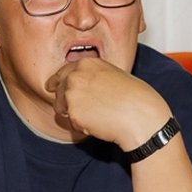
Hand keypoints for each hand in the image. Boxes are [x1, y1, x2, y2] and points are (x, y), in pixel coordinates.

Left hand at [44, 58, 170, 150]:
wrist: (140, 115)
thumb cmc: (135, 98)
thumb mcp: (113, 75)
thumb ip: (93, 77)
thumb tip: (83, 86)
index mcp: (86, 63)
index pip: (63, 72)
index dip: (57, 81)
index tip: (51, 86)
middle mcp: (75, 75)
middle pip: (58, 91)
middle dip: (66, 101)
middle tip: (86, 110)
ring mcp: (72, 94)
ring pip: (62, 108)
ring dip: (74, 115)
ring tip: (98, 115)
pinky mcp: (73, 113)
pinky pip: (72, 124)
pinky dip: (82, 127)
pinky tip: (99, 123)